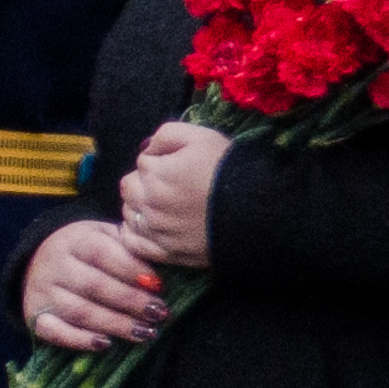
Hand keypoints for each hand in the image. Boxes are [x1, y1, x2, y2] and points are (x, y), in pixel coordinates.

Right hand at [21, 219, 171, 353]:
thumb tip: (157, 276)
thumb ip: (129, 248)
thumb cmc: (89, 251)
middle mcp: (53, 265)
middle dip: (131, 302)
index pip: (103, 254)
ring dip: (116, 324)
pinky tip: (105, 344)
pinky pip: (54, 332)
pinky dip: (79, 340)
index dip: (132, 270)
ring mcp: (41, 292)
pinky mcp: (34, 316)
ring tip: (146, 332)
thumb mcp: (107, 237)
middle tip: (159, 313)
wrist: (42, 259)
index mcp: (74, 240)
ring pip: (80, 312)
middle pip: (94, 285)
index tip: (159, 286)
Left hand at [117, 120, 227, 267]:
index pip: (143, 161)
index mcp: (156, 173)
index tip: (181, 164)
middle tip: (170, 183)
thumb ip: (167, 135)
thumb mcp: (202, 137)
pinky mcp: (165, 252)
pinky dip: (135, 233)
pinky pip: (134, 243)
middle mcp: (150, 202)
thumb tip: (147, 148)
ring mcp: (156, 230)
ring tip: (165, 204)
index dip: (161, 160)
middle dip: (144, 181)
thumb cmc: (232, 169)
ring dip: (139, 206)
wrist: (259, 211)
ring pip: (129, 213)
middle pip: (129, 187)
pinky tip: (150, 226)